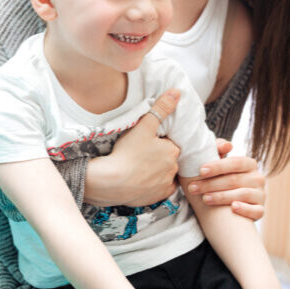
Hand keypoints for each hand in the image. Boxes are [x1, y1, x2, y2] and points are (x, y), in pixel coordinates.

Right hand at [84, 89, 180, 206]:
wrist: (112, 182)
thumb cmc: (127, 153)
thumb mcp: (143, 126)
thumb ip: (161, 109)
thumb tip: (177, 92)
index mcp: (173, 150)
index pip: (169, 143)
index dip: (157, 142)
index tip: (145, 142)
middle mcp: (173, 168)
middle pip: (168, 158)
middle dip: (158, 156)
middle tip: (140, 154)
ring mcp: (166, 184)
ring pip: (165, 173)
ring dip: (157, 170)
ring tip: (139, 167)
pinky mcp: (158, 196)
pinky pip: (160, 188)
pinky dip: (154, 184)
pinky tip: (142, 180)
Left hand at [187, 140, 266, 219]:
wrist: (229, 205)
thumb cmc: (222, 178)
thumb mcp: (220, 164)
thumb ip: (219, 150)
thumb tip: (227, 145)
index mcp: (249, 164)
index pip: (235, 162)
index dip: (218, 166)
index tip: (201, 170)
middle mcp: (258, 178)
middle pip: (234, 180)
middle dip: (211, 184)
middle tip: (193, 188)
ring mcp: (260, 195)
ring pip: (243, 194)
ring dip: (222, 197)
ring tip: (204, 199)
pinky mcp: (261, 210)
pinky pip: (256, 211)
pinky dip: (245, 209)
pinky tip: (233, 208)